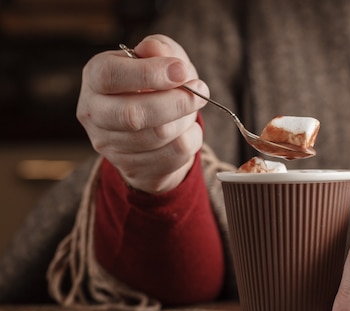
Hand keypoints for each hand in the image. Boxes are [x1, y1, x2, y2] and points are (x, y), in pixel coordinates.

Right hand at [76, 34, 208, 192]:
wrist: (157, 127)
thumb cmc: (157, 85)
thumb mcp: (160, 58)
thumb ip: (159, 48)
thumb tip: (154, 49)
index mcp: (95, 78)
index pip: (110, 76)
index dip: (149, 74)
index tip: (182, 71)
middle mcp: (94, 113)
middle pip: (133, 114)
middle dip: (175, 102)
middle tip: (199, 92)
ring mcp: (109, 145)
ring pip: (157, 136)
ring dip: (185, 120)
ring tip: (192, 108)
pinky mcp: (132, 167)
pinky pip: (173, 155)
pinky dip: (191, 139)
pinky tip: (188, 129)